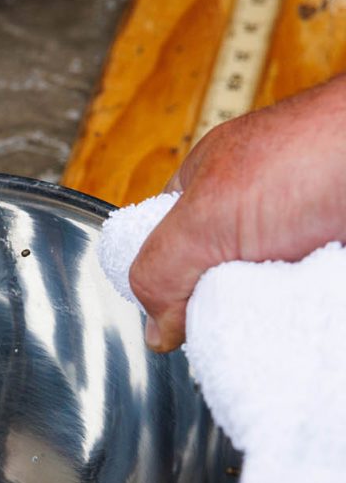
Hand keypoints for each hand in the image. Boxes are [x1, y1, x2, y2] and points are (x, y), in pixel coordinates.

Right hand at [129, 74, 345, 351]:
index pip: (165, 245)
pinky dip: (308, 315)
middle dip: (222, 308)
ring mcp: (304, 235)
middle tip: (232, 318)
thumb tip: (155, 328)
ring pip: (268, 298)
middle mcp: (257, 210)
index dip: (163, 286)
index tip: (172, 322)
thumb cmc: (318, 154)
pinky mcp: (332, 262)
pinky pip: (308, 305)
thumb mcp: (205, 215)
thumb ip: (159, 267)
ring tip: (280, 315)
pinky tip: (308, 311)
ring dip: (271, 315)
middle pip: (218, 280)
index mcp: (209, 186)